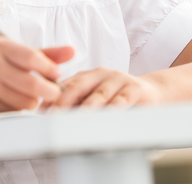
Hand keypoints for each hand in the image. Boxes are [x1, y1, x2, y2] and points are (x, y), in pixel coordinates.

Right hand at [0, 39, 74, 113]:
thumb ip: (42, 54)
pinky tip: (13, 102)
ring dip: (33, 102)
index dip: (49, 68)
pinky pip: (13, 111)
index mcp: (1, 46)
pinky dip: (19, 109)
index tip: (56, 74)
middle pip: (32, 83)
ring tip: (29, 96)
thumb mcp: (10, 53)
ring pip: (25, 101)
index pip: (32, 57)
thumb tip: (71, 51)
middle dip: (49, 91)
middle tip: (53, 92)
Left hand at [48, 67, 163, 108]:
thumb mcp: (95, 97)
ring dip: (88, 106)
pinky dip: (115, 107)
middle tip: (54, 114)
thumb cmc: (117, 97)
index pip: (65, 85)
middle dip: (64, 100)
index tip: (40, 110)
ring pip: (100, 94)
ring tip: (78, 117)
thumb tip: (48, 114)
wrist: (151, 93)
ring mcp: (118, 80)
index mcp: (87, 76)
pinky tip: (109, 115)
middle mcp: (100, 74)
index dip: (52, 97)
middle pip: (78, 86)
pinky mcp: (135, 89)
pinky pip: (123, 99)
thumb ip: (76, 103)